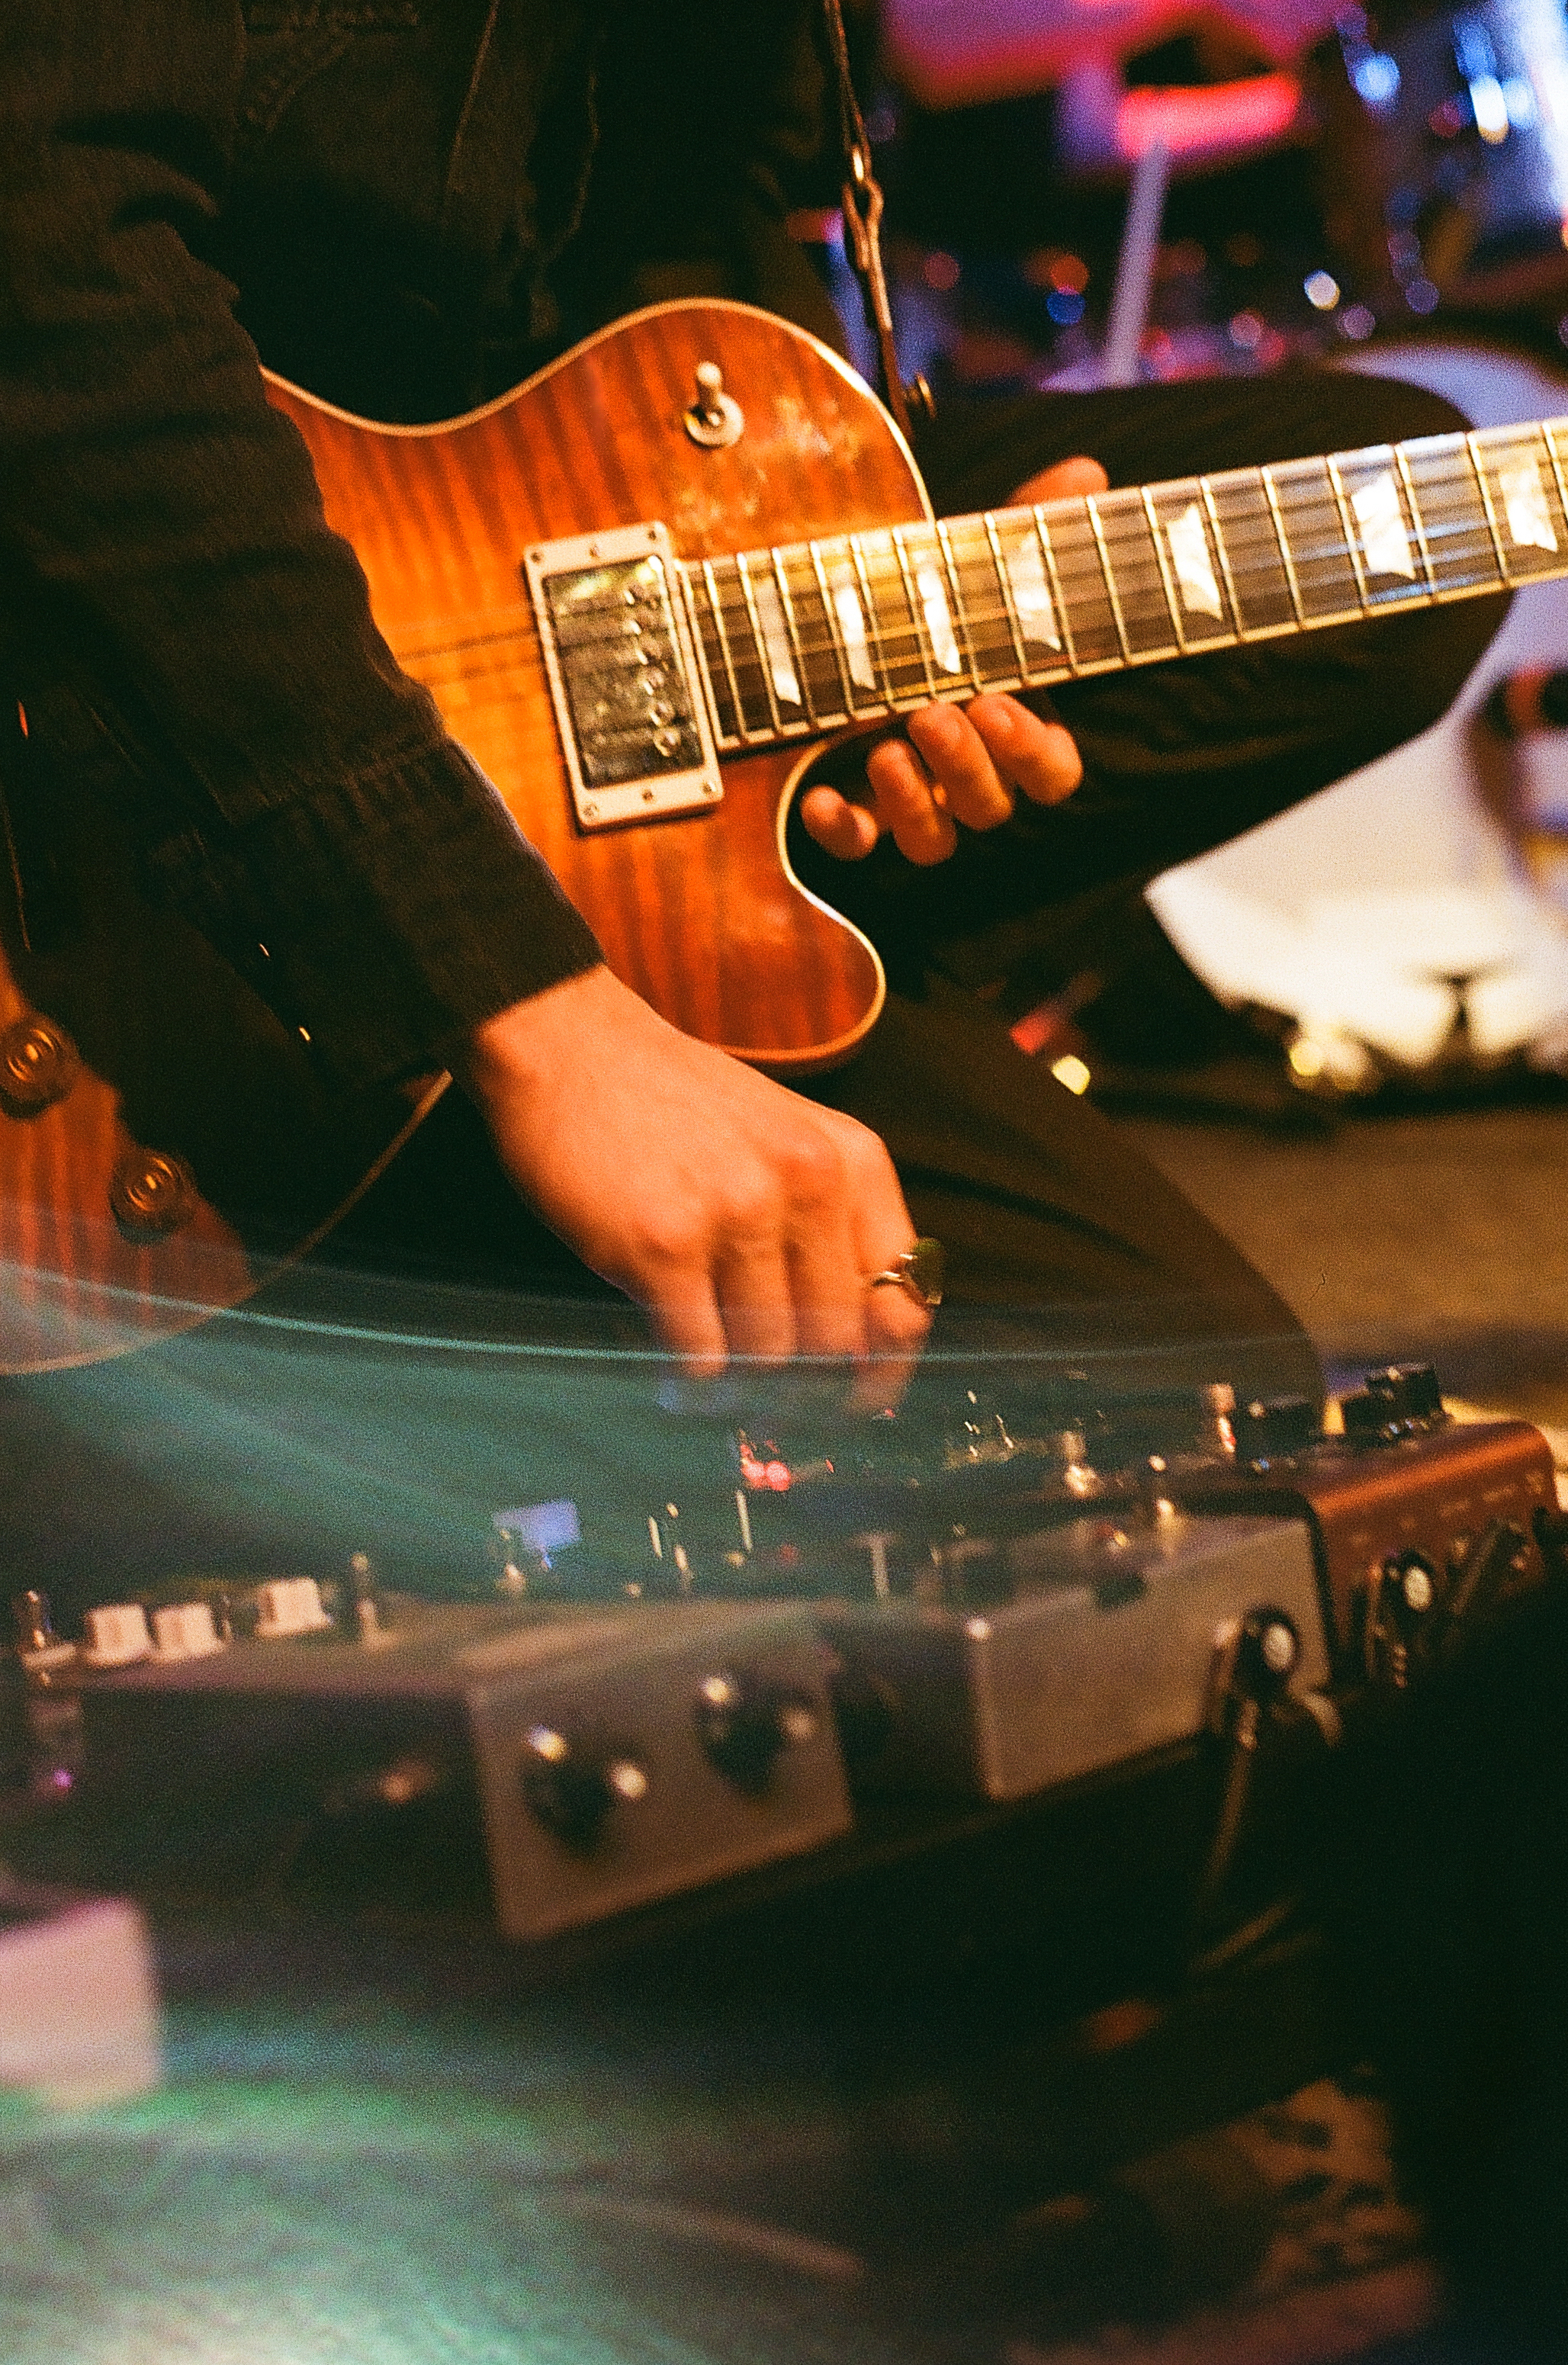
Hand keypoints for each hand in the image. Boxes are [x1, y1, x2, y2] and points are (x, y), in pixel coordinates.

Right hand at [459, 966, 930, 1406]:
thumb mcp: (783, 1141)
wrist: (570, 1047)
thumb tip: (862, 1347)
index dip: (886, 1366)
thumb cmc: (674, 1108)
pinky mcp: (663, 1245)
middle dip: (802, 1387)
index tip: (857, 1399)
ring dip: (740, 1386)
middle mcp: (807, 1183)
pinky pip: (702, 1359)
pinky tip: (671, 1370)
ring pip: (769, 1357)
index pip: (905, 1293)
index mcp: (849, 1161)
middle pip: (835, 1340)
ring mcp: (735, 1213)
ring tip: (709, 1375)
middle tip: (766, 1403)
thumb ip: (828, 1227)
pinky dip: (689, 1382)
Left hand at [799, 458, 1105, 866]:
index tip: (998, 703)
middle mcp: (967, 774)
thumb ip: (1028, 527)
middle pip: (992, 806)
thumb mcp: (967, 557)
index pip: (1052, 773)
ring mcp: (911, 799)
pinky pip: (853, 844)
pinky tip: (816, 799)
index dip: (1033, 752)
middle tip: (934, 712)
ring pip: (933, 840)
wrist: (828, 616)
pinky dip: (838, 828)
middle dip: (968, 764)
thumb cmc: (922, 594)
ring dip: (915, 804)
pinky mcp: (852, 810)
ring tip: (887, 748)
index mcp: (1012, 728)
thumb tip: (1087, 472)